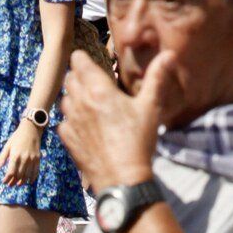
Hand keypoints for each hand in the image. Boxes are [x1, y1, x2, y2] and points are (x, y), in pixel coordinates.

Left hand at [0, 121, 42, 186]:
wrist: (31, 129)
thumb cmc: (17, 137)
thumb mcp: (7, 145)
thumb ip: (2, 157)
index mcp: (15, 155)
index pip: (10, 172)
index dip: (7, 179)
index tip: (4, 181)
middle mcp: (24, 159)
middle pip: (18, 175)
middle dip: (13, 182)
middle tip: (10, 184)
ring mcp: (32, 159)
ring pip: (27, 175)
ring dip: (22, 182)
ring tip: (18, 184)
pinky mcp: (37, 158)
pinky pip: (36, 171)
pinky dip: (33, 178)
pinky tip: (29, 182)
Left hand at [59, 47, 177, 190]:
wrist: (121, 178)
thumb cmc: (137, 140)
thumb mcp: (150, 107)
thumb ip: (157, 77)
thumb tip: (169, 54)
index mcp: (99, 90)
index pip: (79, 63)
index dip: (81, 57)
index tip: (87, 57)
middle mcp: (80, 103)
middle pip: (69, 79)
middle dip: (77, 74)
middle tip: (91, 77)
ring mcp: (71, 122)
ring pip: (64, 99)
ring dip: (73, 95)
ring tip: (87, 99)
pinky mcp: (68, 140)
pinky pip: (63, 122)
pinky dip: (70, 118)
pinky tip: (83, 123)